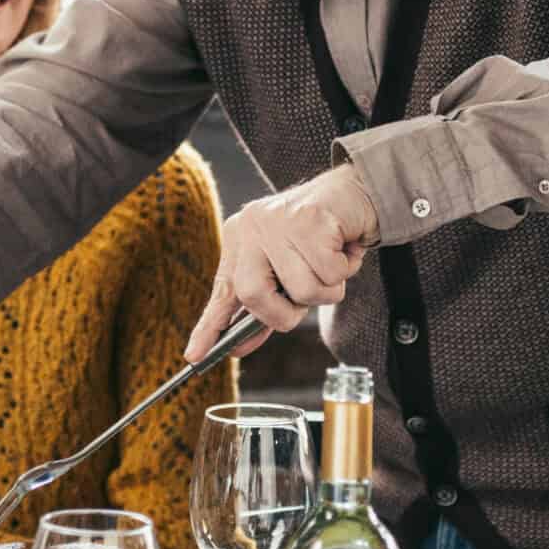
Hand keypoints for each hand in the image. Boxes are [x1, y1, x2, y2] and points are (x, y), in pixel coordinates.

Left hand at [184, 164, 379, 360]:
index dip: (208, 326)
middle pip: (253, 295)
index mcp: (239, 240)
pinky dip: (344, 271)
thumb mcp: (285, 272)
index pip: (221, 290)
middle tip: (304, 302)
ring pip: (301, 290)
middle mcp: (252, 228)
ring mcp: (278, 221)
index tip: (194, 356)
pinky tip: (343, 250)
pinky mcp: (310, 220)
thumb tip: (239, 346)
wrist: (354, 193)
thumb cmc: (321, 238)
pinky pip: (330, 274)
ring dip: (326, 289)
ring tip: (331, 264)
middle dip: (284, 313)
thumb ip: (264, 306)